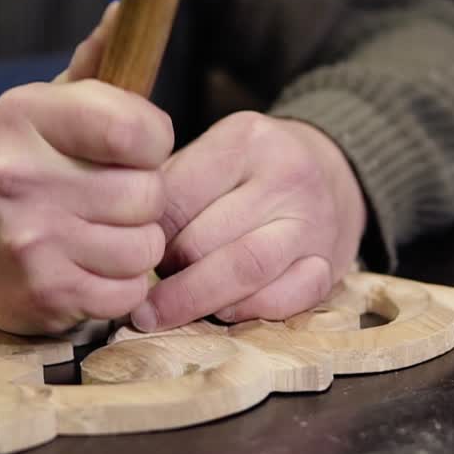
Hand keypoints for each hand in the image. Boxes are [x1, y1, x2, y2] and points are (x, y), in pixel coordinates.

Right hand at [0, 5, 174, 334]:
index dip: (154, 141)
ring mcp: (27, 240)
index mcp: (24, 114)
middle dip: (141, 198)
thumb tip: (130, 8)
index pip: (139, 129)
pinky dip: (119, 285)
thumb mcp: (49, 106)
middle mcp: (19, 175)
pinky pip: (127, 292)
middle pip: (148, 194)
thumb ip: (98, 63)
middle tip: (107, 198)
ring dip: (133, 245)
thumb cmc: (23, 164)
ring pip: (143, 247)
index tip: (134, 148)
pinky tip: (88, 268)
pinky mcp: (40, 294)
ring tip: (97, 234)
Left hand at [132, 112, 366, 331]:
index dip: (142, 234)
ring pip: (241, 270)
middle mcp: (286, 177)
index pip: (174, 198)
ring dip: (193, 301)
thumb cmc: (253, 168)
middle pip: (202, 241)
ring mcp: (312, 224)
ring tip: (162, 312)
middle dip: (165, 272)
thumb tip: (119, 240)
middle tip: (141, 286)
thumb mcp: (214, 153)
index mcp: (245, 140)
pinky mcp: (328, 266)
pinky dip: (244, 313)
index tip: (124, 250)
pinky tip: (221, 313)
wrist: (334, 171)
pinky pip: (282, 300)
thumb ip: (171, 188)